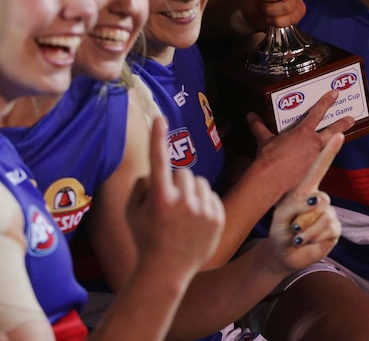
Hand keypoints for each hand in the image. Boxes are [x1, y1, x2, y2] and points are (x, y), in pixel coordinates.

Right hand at [126, 117, 224, 276]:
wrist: (167, 270)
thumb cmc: (145, 238)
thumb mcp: (132, 213)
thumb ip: (141, 186)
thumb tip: (156, 170)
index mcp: (159, 199)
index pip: (158, 160)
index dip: (157, 137)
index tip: (159, 117)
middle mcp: (183, 202)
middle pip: (183, 172)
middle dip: (175, 182)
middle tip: (169, 203)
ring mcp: (203, 210)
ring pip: (199, 181)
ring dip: (191, 191)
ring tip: (182, 215)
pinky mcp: (218, 217)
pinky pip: (211, 195)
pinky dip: (203, 203)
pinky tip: (194, 222)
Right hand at [248, 90, 354, 196]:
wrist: (271, 179)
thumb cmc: (269, 158)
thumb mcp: (264, 139)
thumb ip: (259, 126)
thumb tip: (251, 116)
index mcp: (304, 132)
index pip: (318, 112)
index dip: (327, 101)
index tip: (334, 94)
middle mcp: (314, 143)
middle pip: (332, 130)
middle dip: (342, 123)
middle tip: (351, 118)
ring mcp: (316, 156)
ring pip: (330, 145)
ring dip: (337, 140)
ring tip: (343, 136)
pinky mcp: (315, 169)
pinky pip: (323, 159)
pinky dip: (324, 155)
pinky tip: (324, 155)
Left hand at [267, 132, 343, 271]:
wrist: (284, 254)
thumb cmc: (281, 228)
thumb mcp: (282, 213)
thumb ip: (297, 203)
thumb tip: (316, 200)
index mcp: (305, 190)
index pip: (319, 168)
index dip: (330, 151)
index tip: (339, 134)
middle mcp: (320, 199)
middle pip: (321, 197)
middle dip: (306, 211)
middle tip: (297, 222)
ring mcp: (329, 213)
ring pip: (320, 215)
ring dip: (304, 228)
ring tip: (295, 234)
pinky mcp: (334, 229)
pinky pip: (324, 229)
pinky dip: (310, 237)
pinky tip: (304, 241)